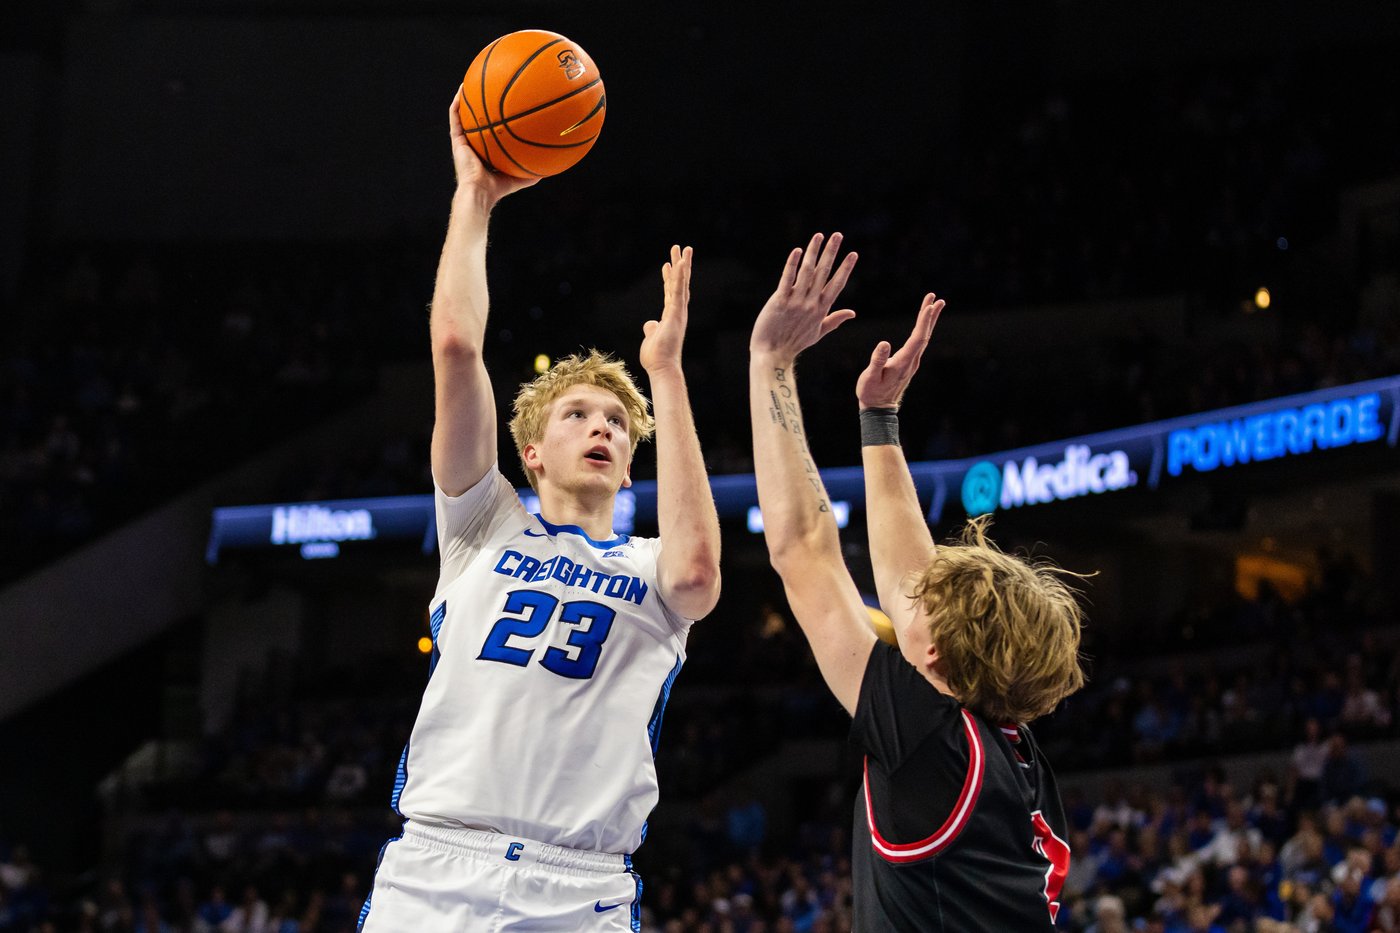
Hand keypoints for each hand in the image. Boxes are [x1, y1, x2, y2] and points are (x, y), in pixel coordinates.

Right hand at [448, 88, 537, 202]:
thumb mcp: (519, 179)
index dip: (494, 122)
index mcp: (486, 152)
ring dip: (465, 99)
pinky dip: (457, 104)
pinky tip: (461, 90)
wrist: (480, 192)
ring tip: (469, 83)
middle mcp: (474, 145)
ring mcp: (464, 142)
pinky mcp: (457, 141)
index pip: (490, 134)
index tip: (502, 108)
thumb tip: (550, 169)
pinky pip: (455, 118)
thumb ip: (531, 173)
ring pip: (463, 116)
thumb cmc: (497, 189)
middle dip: (480, 106)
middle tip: (487, 90)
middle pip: (477, 121)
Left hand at [641, 245, 691, 374]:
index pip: (670, 293)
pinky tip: (679, 263)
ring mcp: (678, 312)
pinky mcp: (676, 314)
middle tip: (682, 248)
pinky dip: (679, 277)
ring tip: (684, 249)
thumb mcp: (651, 338)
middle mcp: (677, 312)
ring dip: (683, 265)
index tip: (668, 264)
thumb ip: (651, 328)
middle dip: (681, 265)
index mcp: (671, 317)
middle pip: (679, 284)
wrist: (662, 368)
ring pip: (681, 284)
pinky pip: (677, 292)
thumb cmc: (657, 357)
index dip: (670, 278)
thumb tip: (649, 324)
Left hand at [749, 233, 857, 358]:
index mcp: (822, 309)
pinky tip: (798, 251)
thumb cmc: (794, 343)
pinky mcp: (779, 301)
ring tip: (819, 236)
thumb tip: (852, 313)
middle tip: (838, 235)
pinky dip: (792, 264)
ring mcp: (796, 301)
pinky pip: (787, 279)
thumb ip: (835, 320)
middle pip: (824, 273)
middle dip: (831, 252)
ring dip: (814, 252)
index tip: (853, 253)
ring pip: (807, 272)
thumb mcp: (818, 332)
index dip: (845, 268)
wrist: (773, 354)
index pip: (837, 284)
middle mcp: (811, 303)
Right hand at [855, 293, 944, 410]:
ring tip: (934, 304)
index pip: (918, 338)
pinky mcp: (909, 362)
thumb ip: (877, 360)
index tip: (929, 306)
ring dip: (929, 320)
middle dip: (930, 315)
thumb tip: (884, 343)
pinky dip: (923, 328)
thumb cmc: (871, 392)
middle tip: (935, 298)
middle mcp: (912, 361)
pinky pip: (919, 341)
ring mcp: (912, 362)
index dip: (924, 322)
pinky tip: (924, 322)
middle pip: (925, 335)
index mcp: (903, 362)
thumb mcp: (870, 377)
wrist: (878, 408)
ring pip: (924, 337)